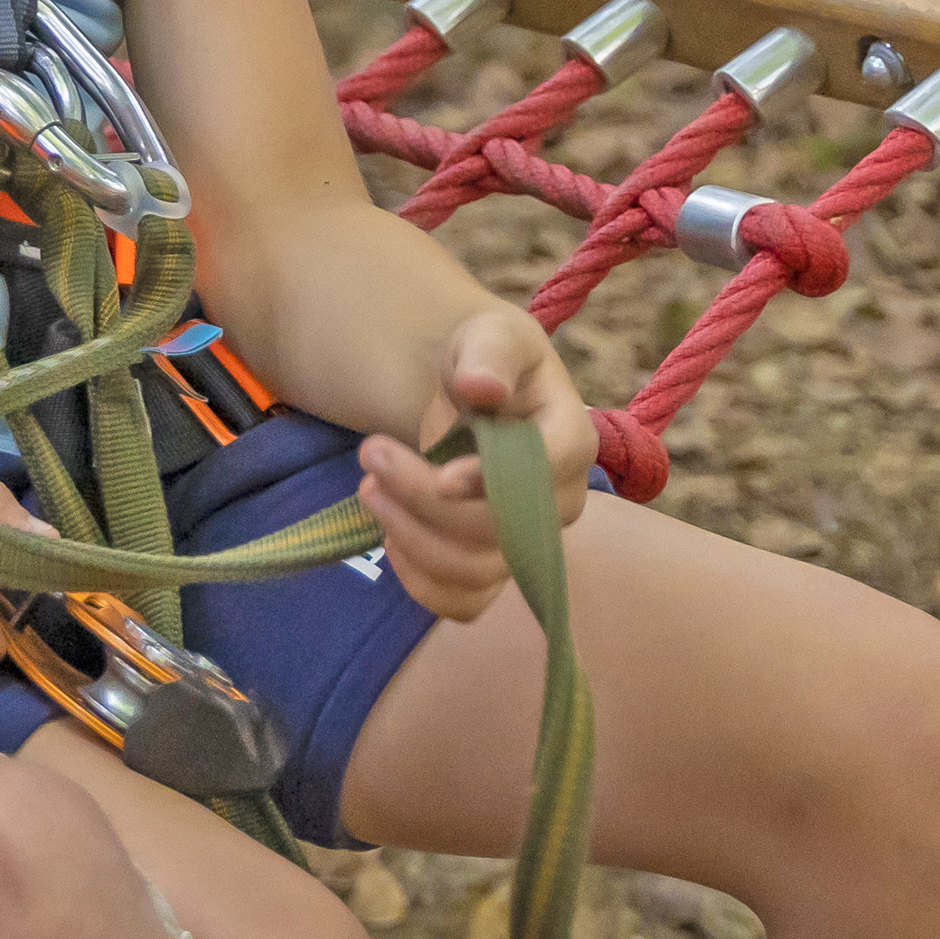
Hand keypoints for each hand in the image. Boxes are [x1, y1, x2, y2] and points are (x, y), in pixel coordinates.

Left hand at [355, 309, 603, 628]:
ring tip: (368, 487)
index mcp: (571, 436)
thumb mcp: (487, 336)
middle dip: (424, 498)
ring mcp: (528, 540)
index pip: (550, 470)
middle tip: (369, 454)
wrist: (469, 394)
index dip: (494, 479)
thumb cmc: (485, 361)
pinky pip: (465, 602)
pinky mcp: (495, 567)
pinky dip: (420, 583)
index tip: (440, 474)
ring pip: (478, 570)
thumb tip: (483, 386)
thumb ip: (488, 353)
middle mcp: (561, 499)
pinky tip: (389, 538)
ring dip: (411, 536)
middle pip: (502, 527)